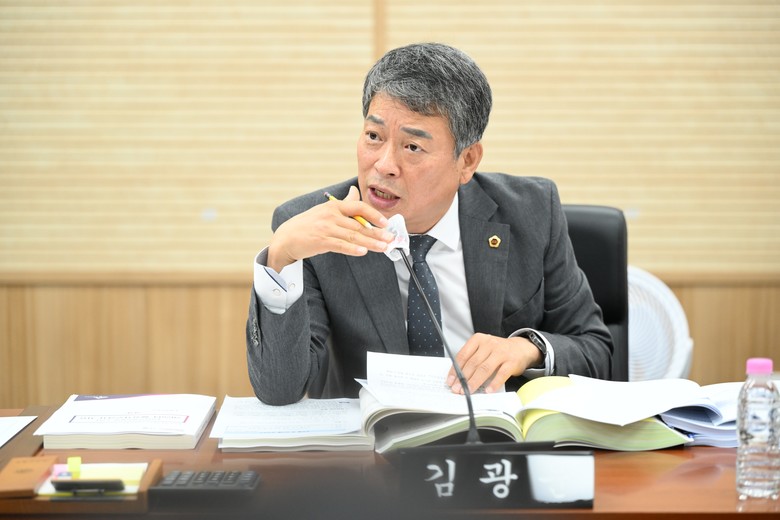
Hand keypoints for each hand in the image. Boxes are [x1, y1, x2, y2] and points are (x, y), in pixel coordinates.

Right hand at [268, 186, 394, 271]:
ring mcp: (325, 228)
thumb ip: (343, 203)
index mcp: (334, 206)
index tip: (386, 223)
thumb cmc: (308, 225)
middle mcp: (331, 215)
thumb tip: (354, 191)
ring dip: (371, 242)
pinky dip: (353, 249)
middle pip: (359, 224)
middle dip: (377, 232)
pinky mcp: (320, 241)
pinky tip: (364, 252)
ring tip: (383, 247)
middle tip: (391, 238)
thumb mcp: (325, 210)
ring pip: (353, 236)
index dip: (374, 214)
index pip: (358, 206)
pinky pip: (341, 245)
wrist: (286, 238)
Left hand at [446, 333, 542, 393]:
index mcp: (478, 340)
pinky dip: (494, 384)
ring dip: (475, 382)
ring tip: (469, 391)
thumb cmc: (498, 350)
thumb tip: (457, 377)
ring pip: (485, 368)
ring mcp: (501, 352)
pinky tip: (488, 391)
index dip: (455, 370)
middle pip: (473, 363)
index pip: (463, 355)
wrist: (520, 348)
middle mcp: (489, 344)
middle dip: (463, 378)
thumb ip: (471, 359)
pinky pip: (501, 374)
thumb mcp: (483, 349)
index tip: (451, 381)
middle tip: (458, 389)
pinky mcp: (511, 362)